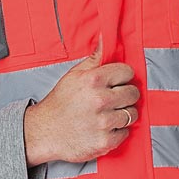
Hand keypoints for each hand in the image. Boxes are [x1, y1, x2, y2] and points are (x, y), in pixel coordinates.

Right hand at [23, 31, 140, 164]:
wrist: (44, 132)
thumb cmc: (60, 103)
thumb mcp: (73, 76)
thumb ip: (94, 59)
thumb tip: (106, 37)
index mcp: (93, 80)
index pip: (127, 72)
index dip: (123, 77)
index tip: (117, 82)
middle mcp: (100, 100)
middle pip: (133, 93)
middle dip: (126, 95)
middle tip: (114, 99)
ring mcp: (103, 122)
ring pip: (132, 114)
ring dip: (123, 114)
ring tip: (109, 114)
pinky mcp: (105, 141)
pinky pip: (126, 133)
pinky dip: (118, 131)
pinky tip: (105, 127)